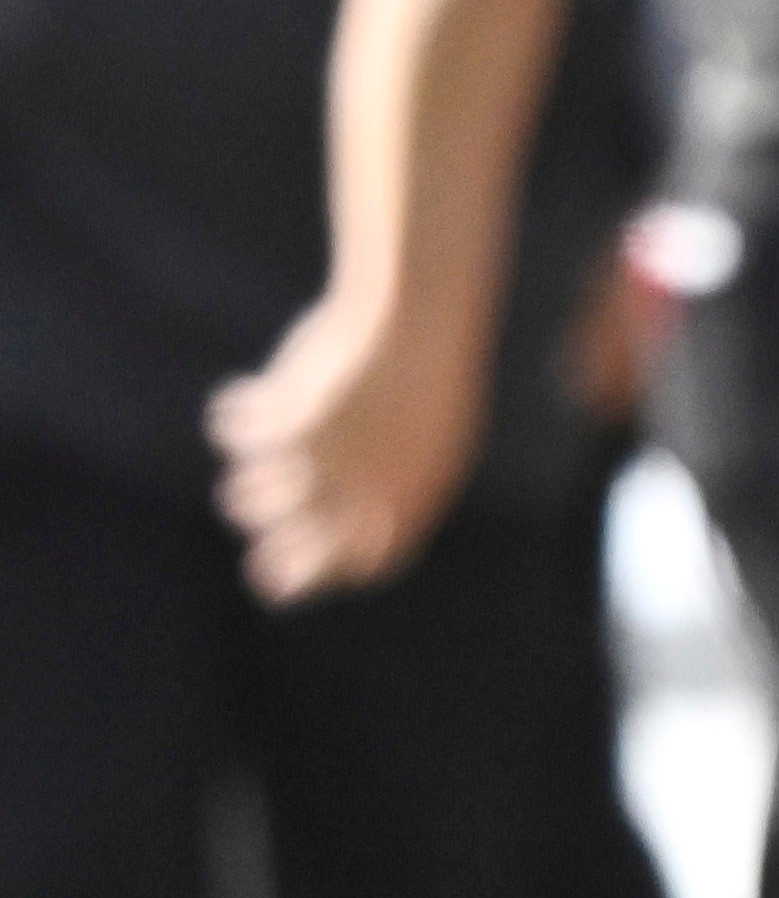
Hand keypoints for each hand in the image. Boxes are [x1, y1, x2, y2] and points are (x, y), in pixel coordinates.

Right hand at [214, 289, 483, 602]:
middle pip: (288, 543)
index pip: (358, 568)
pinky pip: (234, 436)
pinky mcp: (290, 431)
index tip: (272, 573)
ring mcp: (323, 469)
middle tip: (245, 511)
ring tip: (262, 442)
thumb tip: (363, 521)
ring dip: (248, 471)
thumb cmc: (427, 375)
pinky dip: (233, 414)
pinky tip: (244, 395)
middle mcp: (362, 499)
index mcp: (408, 505)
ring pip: (248, 493)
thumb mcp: (427, 436)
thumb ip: (390, 483)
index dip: (313, 575)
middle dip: (265, 539)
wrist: (418, 322)